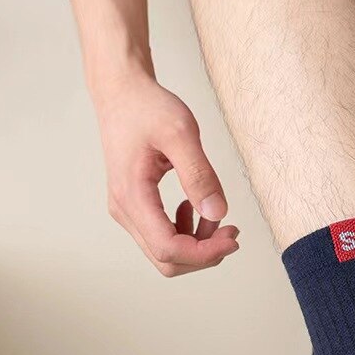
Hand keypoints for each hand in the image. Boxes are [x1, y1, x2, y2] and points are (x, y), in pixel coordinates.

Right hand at [96, 74, 238, 276]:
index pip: (169, 248)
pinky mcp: (136, 208)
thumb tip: (218, 213)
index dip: (205, 253)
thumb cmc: (146, 108)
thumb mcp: (181, 133)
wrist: (121, 94)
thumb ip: (199, 174)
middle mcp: (125, 211)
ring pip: (165, 253)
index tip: (233, 237)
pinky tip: (194, 207)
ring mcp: (128, 212)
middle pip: (166, 260)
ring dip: (197, 244)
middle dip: (204, 253)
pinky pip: (162, 237)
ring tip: (215, 216)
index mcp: (133, 196)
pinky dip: (186, 233)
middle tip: (231, 231)